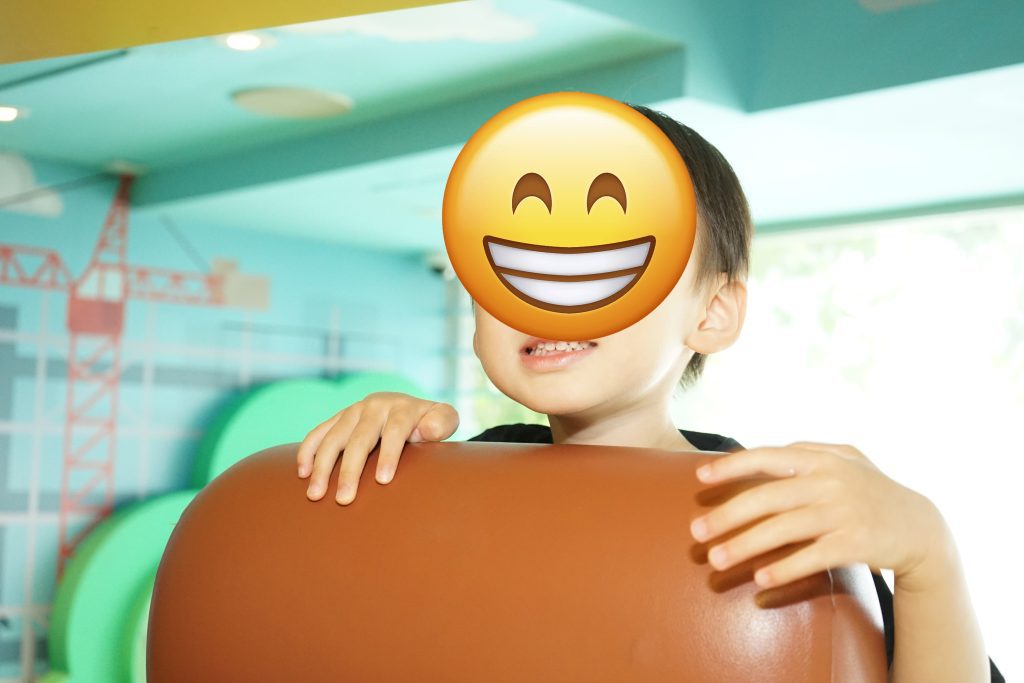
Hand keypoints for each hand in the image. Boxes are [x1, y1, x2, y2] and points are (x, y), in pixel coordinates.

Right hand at [296, 392, 458, 504]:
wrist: (409, 407)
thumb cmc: (429, 422)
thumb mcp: (444, 418)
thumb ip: (442, 422)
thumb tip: (426, 431)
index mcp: (402, 408)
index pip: (394, 431)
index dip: (389, 455)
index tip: (383, 481)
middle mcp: (375, 406)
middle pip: (360, 438)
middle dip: (350, 470)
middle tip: (345, 499)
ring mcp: (353, 411)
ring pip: (333, 437)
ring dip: (322, 466)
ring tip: (316, 494)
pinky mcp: (339, 418)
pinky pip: (318, 432)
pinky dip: (307, 451)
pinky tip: (302, 473)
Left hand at [688, 441, 948, 589]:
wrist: (920, 525)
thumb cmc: (869, 490)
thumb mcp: (844, 460)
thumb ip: (805, 452)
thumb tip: (754, 452)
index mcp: (821, 458)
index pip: (767, 456)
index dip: (732, 466)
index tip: (700, 479)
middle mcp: (829, 481)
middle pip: (767, 498)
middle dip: (727, 515)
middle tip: (696, 533)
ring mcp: (843, 512)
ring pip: (783, 529)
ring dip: (745, 546)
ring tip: (717, 560)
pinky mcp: (855, 544)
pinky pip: (812, 557)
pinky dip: (785, 568)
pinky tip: (760, 580)